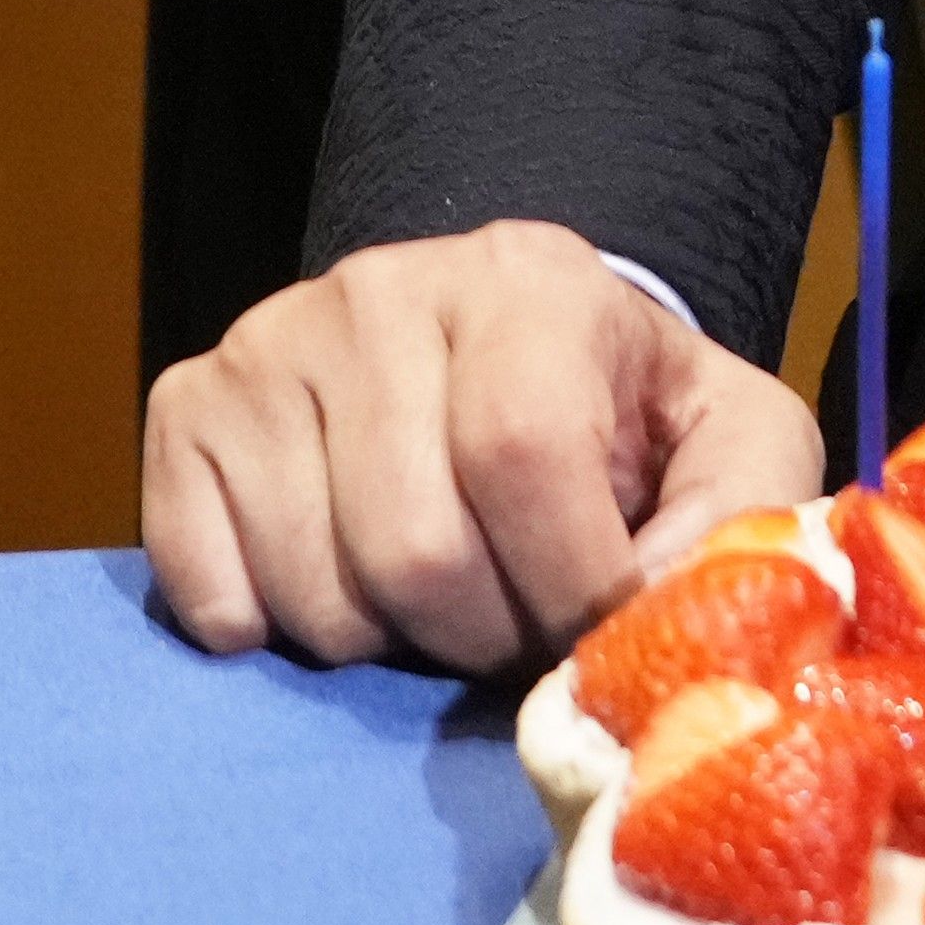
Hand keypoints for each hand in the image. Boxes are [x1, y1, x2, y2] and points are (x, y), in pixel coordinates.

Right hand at [141, 223, 820, 668]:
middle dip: (479, 634)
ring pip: (316, 585)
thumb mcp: (731, 443)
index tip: (590, 629)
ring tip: (438, 596)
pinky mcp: (187, 406)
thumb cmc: (625, 418)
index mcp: (531, 281)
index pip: (523, 452)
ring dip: (386, 643)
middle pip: (413, 543)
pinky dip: (273, 631)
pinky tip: (337, 581)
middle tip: (511, 624)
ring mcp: (271, 341)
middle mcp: (384, 287)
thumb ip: (737, 515)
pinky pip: (206, 585)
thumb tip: (650, 607)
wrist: (501, 353)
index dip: (562, 582)